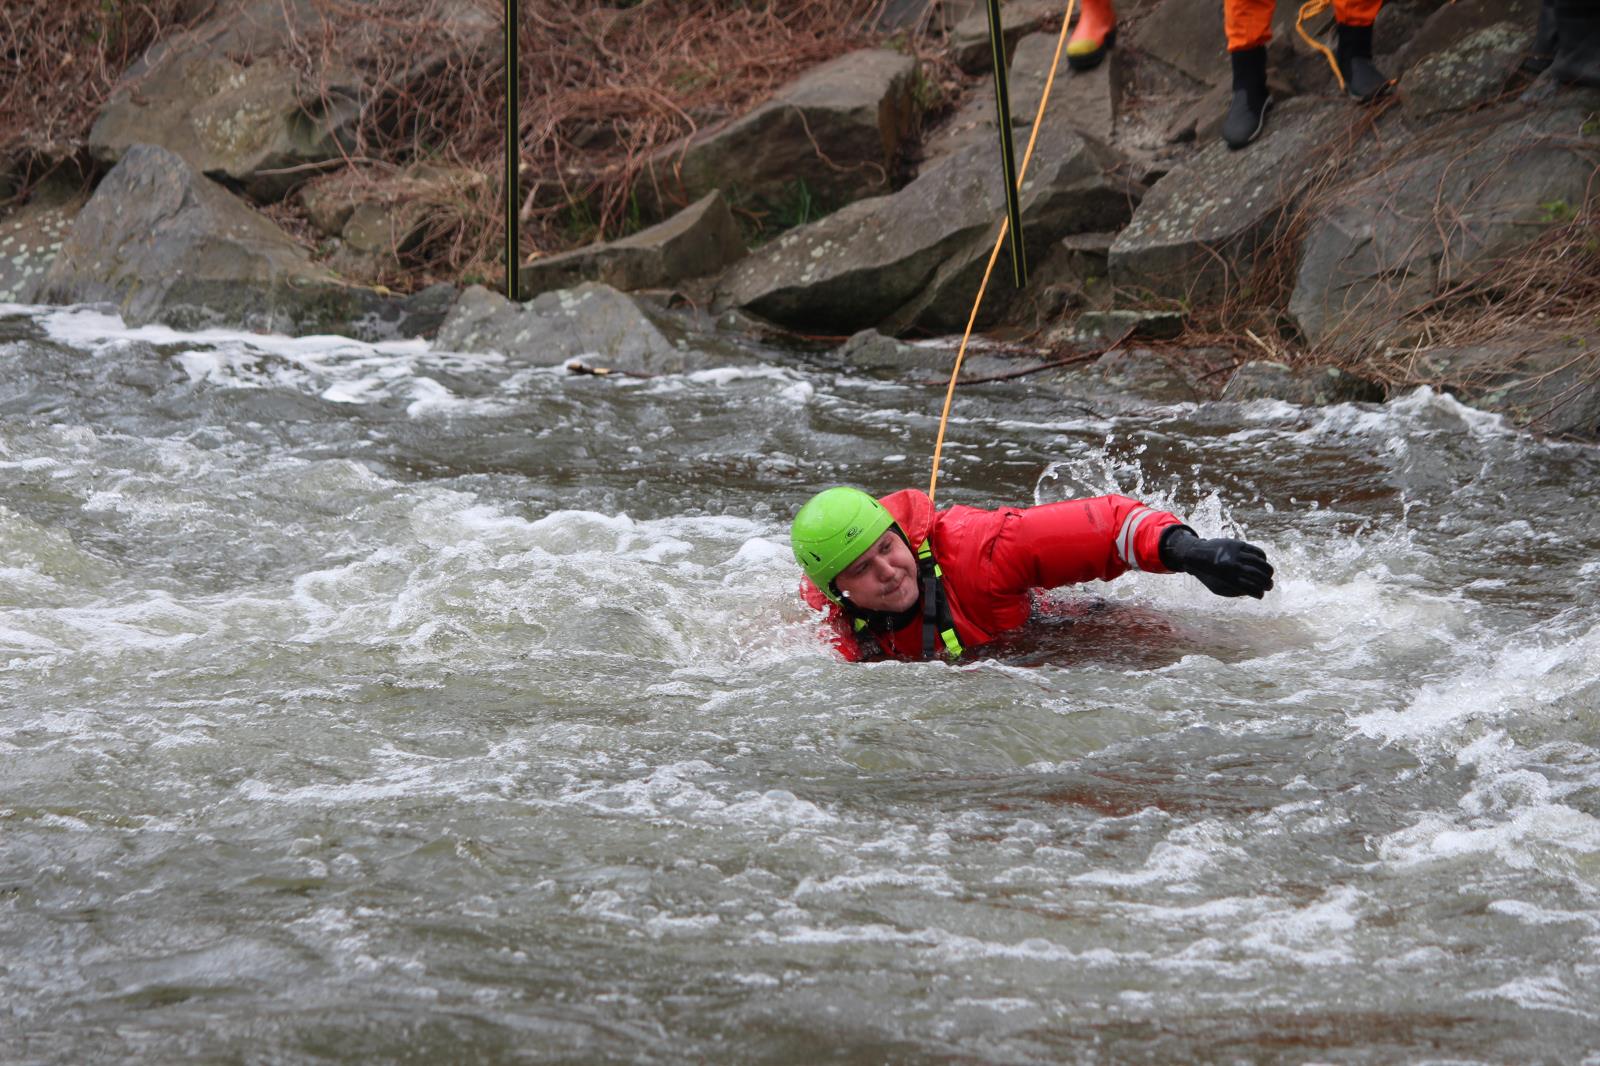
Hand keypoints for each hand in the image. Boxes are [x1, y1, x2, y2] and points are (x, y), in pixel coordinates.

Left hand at [1158, 526, 1274, 598]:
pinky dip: (1263, 558)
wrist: (1197, 554)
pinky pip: (1257, 551)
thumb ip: (1234, 591)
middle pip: (1259, 576)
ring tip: (1270, 575)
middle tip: (1269, 586)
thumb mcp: (1218, 588)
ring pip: (1260, 563)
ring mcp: (1237, 555)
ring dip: (1268, 571)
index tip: (1261, 595)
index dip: (1259, 593)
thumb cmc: (1209, 575)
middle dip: (1267, 583)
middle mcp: (1235, 567)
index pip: (1252, 589)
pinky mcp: (1238, 545)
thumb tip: (1252, 591)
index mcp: (1230, 580)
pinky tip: (1263, 562)